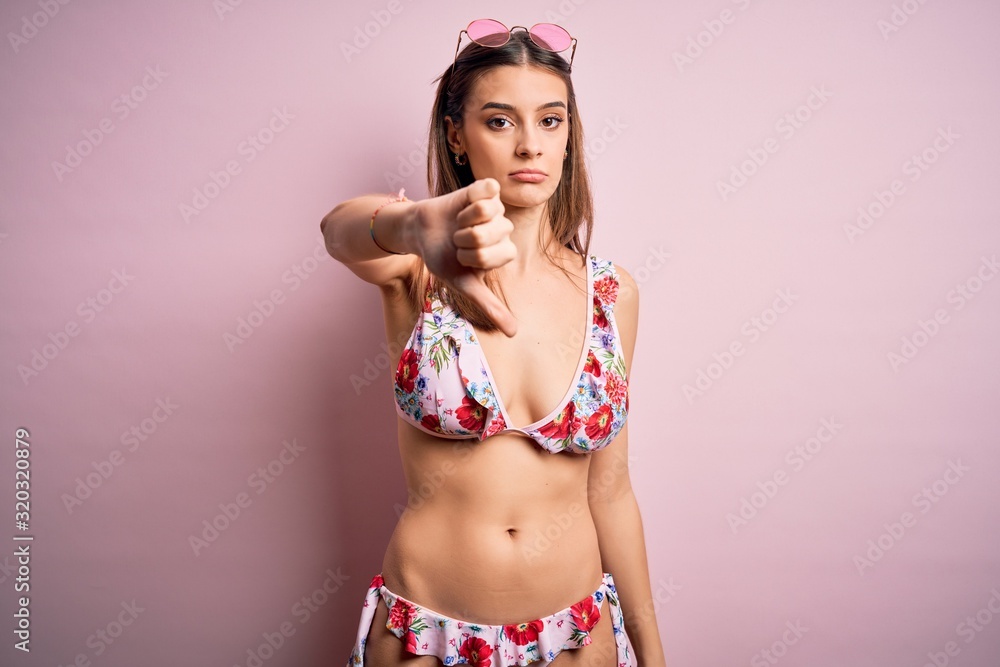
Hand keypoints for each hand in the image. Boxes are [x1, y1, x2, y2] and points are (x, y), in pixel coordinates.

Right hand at [408, 178, 517, 336]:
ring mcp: (496, 208)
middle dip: (465, 238)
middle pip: (488, 234)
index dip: (473, 257)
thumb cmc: (443, 258)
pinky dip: (469, 199)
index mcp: (503, 253)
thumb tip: (513, 333)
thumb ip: (490, 305)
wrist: (420, 231)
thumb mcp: (464, 283)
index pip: (498, 255)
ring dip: (464, 219)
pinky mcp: (485, 189)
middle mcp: (504, 230)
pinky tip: (463, 205)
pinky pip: (487, 191)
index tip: (463, 258)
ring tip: (458, 223)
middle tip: (458, 240)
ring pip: (487, 211)